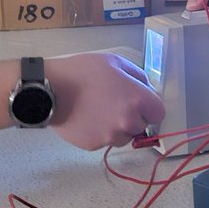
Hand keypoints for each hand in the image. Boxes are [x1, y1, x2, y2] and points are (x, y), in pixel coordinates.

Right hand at [45, 52, 164, 148]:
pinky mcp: (95, 145)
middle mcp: (128, 121)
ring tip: (99, 111)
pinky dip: (101, 132)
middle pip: (142, 125)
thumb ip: (138, 76)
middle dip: (134, 116)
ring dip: (118, 127)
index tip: (140, 102)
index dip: (150, 107)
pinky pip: (106, 140)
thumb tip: (148, 89)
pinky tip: (88, 118)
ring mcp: (111, 136)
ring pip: (125, 136)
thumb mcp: (115, 62)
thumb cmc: (82, 71)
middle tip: (114, 103)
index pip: (159, 113)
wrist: (49, 90)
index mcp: (138, 99)